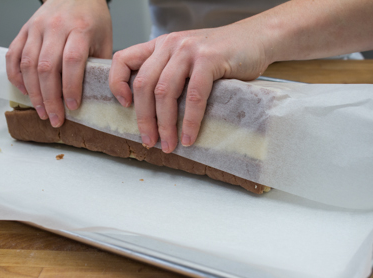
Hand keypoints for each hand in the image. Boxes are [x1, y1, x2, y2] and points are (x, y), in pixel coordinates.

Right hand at [6, 0, 111, 126]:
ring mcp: (36, 28)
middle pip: (47, 67)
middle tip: (54, 118)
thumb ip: (100, 64)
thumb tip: (98, 95)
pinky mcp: (24, 29)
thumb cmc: (93, 19)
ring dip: (33, 93)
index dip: (71, 87)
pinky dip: (16, 76)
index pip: (72, 61)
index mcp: (80, 29)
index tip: (73, 107)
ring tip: (41, 111)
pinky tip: (24, 91)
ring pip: (28, 64)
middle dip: (50, 98)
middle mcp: (55, 27)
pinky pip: (13, 55)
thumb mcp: (105, 39)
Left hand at [109, 22, 269, 152]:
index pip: (123, 60)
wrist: (256, 38)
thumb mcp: (188, 58)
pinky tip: (189, 137)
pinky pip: (193, 96)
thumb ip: (171, 73)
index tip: (125, 106)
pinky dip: (190, 121)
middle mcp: (170, 45)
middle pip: (144, 85)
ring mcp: (189, 50)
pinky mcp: (209, 59)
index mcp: (160, 45)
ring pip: (164, 92)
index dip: (117, 84)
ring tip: (168, 144)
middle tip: (149, 141)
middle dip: (144, 119)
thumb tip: (155, 111)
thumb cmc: (223, 54)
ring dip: (165, 124)